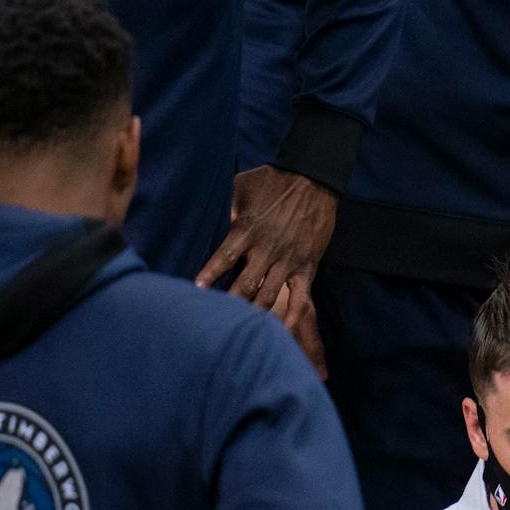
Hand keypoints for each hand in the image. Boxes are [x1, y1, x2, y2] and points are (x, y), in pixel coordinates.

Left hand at [197, 167, 337, 375]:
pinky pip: (300, 298)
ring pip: (268, 295)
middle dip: (230, 304)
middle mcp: (266, 248)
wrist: (313, 177)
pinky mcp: (307, 266)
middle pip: (245, 284)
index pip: (224, 257)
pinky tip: (283, 332)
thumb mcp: (243, 187)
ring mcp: (288, 260)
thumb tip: (216, 220)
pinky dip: (292, 317)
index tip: (197, 290)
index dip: (210, 274)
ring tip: (242, 329)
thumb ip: (229, 208)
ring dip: (254, 313)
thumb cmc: (273, 180)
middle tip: (217, 320)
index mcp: (247, 229)